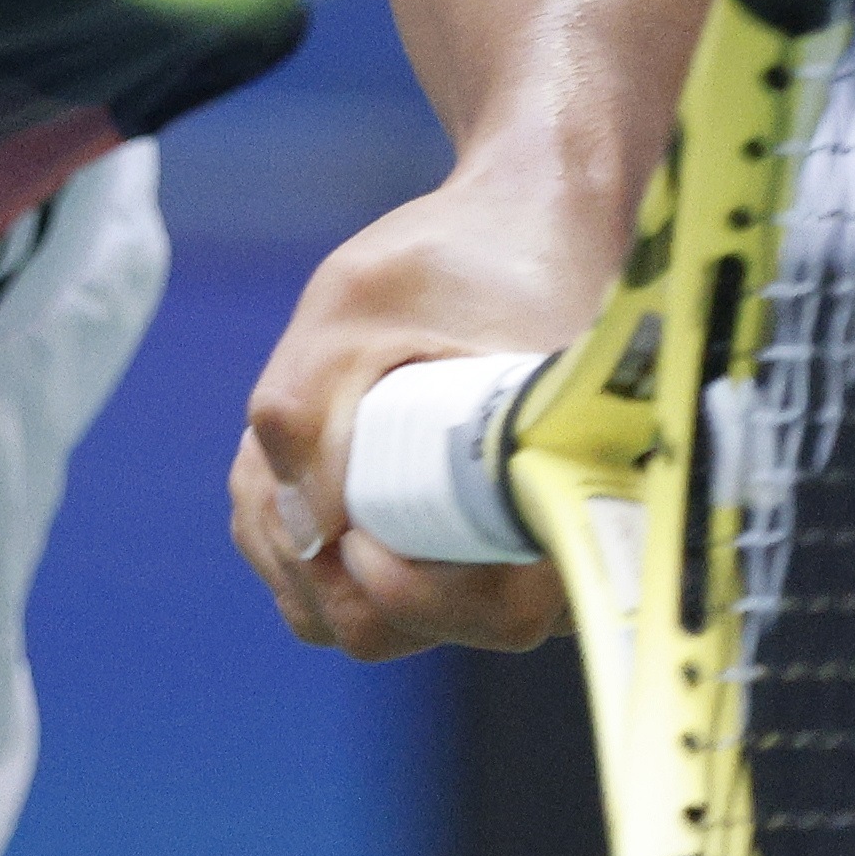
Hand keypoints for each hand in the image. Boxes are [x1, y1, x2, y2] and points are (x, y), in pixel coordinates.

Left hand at [227, 163, 630, 659]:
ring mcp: (479, 568)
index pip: (491, 617)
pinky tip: (290, 449)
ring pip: (334, 608)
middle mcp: (541, 560)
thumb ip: (308, 401)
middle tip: (280, 446)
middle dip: (306, 545)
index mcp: (574, 500)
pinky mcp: (427, 556)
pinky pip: (323, 583)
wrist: (517, 227)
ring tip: (297, 419)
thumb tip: (301, 526)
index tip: (353, 530)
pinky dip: (284, 525)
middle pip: (385, 628)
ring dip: (284, 528)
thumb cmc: (461, 255)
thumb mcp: (361, 298)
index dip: (403, 591)